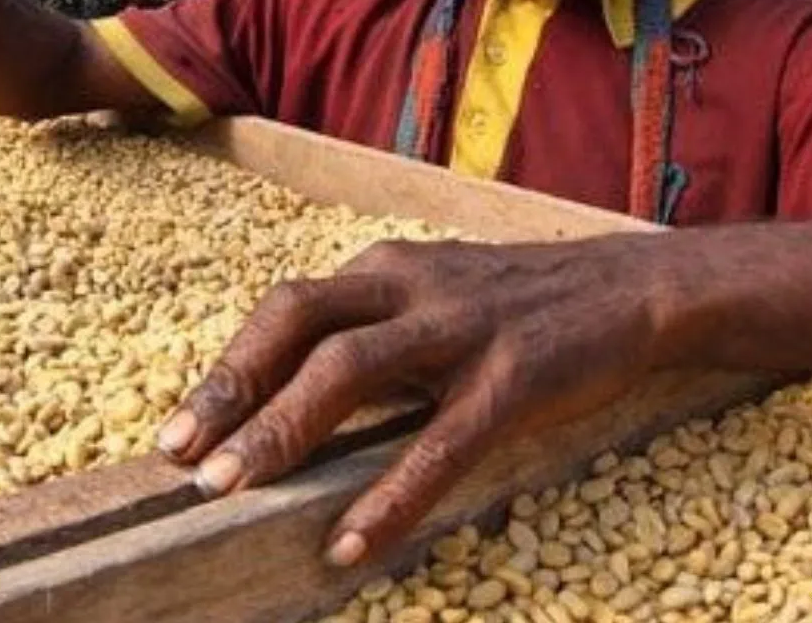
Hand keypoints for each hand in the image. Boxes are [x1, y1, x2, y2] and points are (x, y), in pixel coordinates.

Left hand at [153, 236, 668, 566]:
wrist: (634, 289)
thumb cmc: (519, 307)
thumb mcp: (433, 299)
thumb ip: (368, 333)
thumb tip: (285, 395)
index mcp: (386, 271)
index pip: (285, 309)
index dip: (228, 366)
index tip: (177, 426)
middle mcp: (412, 288)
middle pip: (298, 322)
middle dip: (232, 390)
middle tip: (181, 458)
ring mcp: (462, 329)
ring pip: (350, 369)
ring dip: (282, 428)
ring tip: (233, 488)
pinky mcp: (512, 378)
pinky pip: (437, 443)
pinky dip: (387, 495)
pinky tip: (349, 541)